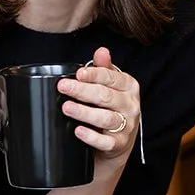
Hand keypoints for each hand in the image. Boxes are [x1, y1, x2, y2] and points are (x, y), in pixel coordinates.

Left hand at [58, 47, 139, 166]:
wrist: (118, 142)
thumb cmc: (112, 109)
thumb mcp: (112, 87)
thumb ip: (104, 69)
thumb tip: (101, 51)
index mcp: (129, 87)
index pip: (111, 78)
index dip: (94, 75)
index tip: (78, 74)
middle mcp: (130, 106)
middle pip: (105, 96)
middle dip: (82, 91)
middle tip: (64, 87)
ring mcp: (126, 126)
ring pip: (105, 118)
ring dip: (84, 112)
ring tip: (67, 107)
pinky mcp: (118, 144)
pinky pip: (105, 141)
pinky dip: (91, 137)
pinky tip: (78, 131)